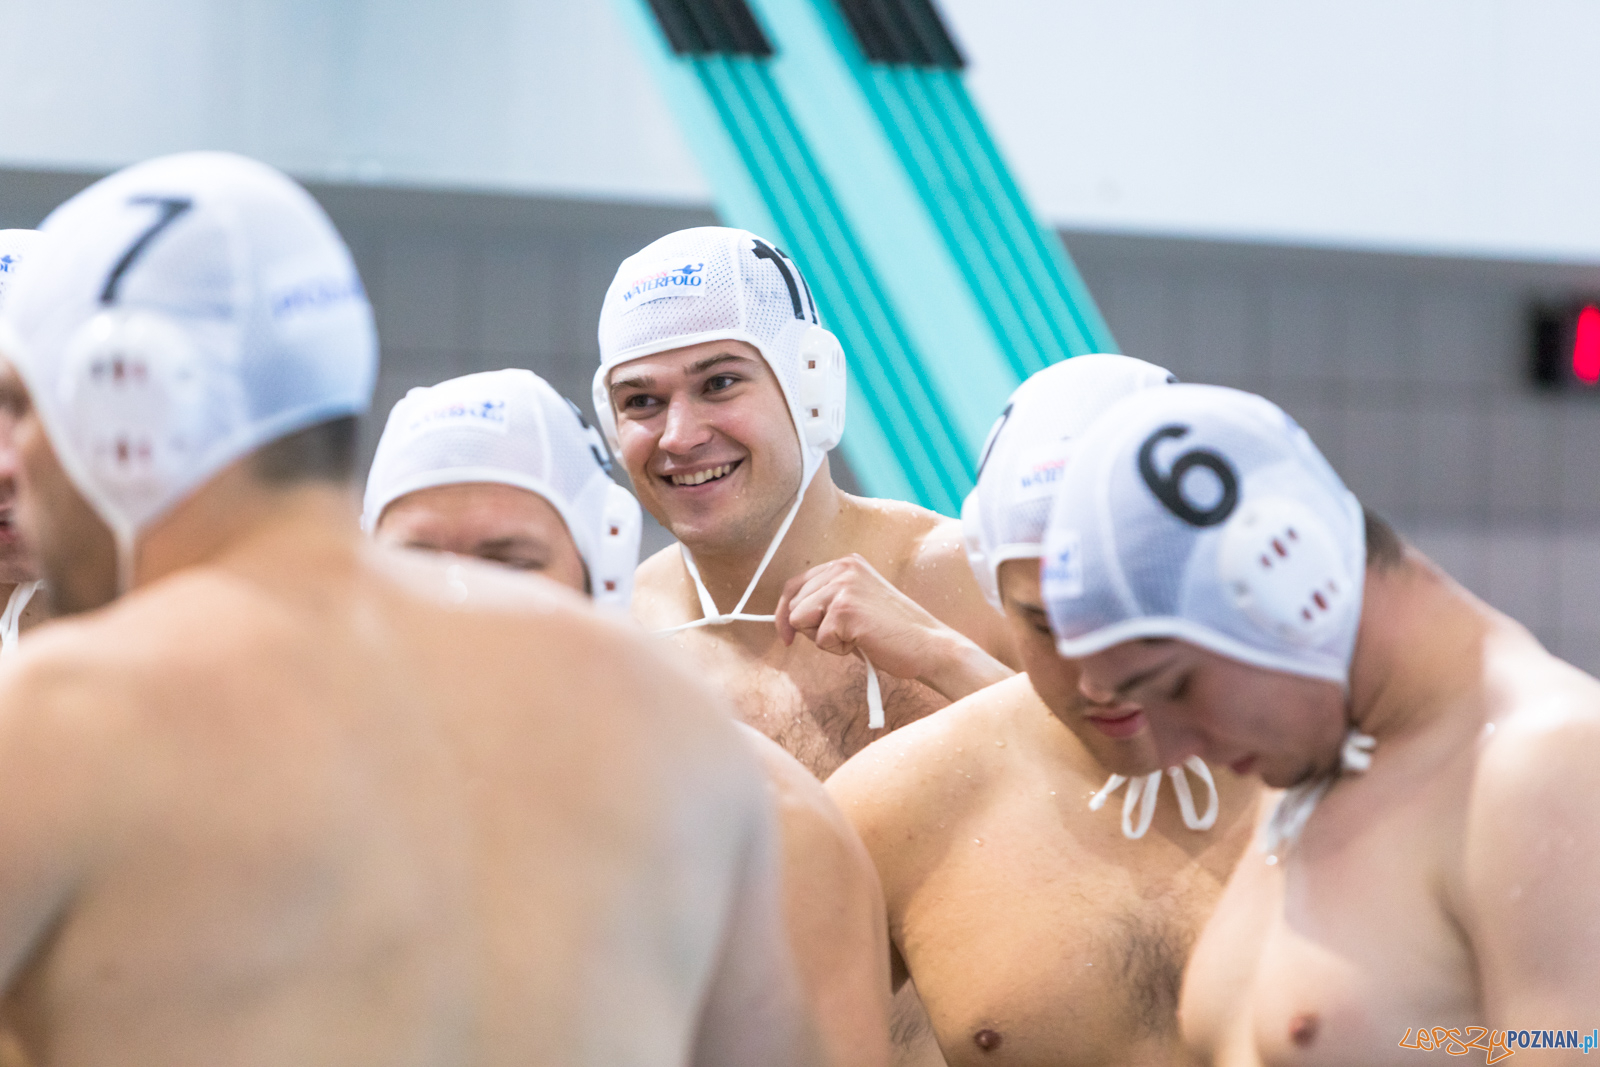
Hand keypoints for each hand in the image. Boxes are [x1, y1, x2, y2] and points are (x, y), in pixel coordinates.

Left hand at [775, 554, 1011, 700]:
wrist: (928, 646)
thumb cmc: (893, 633)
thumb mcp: (855, 605)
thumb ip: (826, 602)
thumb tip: (787, 618)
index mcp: (845, 564)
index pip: (795, 585)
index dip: (785, 613)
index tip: (786, 635)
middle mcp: (842, 568)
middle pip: (793, 604)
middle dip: (809, 629)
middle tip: (846, 637)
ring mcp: (843, 586)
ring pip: (800, 620)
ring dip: (823, 638)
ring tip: (856, 637)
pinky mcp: (845, 609)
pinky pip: (819, 639)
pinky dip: (837, 649)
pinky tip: (863, 642)